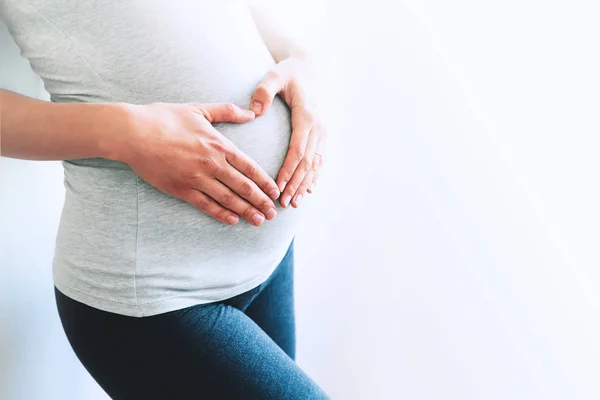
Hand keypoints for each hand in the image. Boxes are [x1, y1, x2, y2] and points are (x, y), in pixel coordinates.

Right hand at [118, 102, 279, 225]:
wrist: (133, 132)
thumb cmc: (164, 118)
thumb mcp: (198, 109)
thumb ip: (227, 111)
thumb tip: (251, 113)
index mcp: (218, 144)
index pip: (249, 167)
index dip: (265, 182)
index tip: (276, 192)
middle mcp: (211, 163)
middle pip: (243, 187)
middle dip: (261, 201)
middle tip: (273, 214)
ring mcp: (196, 178)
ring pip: (227, 199)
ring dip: (245, 211)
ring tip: (258, 221)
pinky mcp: (181, 189)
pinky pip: (205, 205)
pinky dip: (220, 214)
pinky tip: (232, 221)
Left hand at [250, 57, 325, 207]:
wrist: (309, 67)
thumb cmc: (288, 72)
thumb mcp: (274, 75)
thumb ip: (263, 91)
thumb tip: (255, 111)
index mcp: (307, 116)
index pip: (298, 151)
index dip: (288, 171)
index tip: (278, 187)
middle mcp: (319, 127)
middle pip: (307, 162)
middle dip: (296, 184)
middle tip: (285, 203)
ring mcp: (323, 131)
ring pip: (316, 164)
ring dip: (306, 184)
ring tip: (295, 203)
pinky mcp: (323, 134)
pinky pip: (320, 159)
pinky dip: (314, 176)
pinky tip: (308, 190)